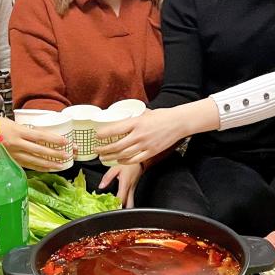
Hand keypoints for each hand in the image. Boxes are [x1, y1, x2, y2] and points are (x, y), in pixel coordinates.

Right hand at [0, 117, 72, 171]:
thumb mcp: (12, 122)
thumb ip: (25, 129)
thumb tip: (40, 134)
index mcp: (17, 131)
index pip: (39, 136)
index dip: (53, 139)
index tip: (65, 141)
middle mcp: (16, 143)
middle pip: (39, 150)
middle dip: (55, 153)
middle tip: (67, 155)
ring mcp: (13, 153)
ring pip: (34, 160)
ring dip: (49, 163)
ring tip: (61, 165)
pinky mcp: (11, 160)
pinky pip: (27, 165)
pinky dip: (38, 167)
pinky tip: (47, 168)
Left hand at [97, 103, 213, 165]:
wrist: (178, 122)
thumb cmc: (162, 116)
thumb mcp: (145, 113)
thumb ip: (133, 117)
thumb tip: (122, 117)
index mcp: (136, 123)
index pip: (115, 130)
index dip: (103, 135)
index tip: (96, 136)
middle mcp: (139, 135)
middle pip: (116, 145)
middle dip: (104, 149)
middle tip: (97, 150)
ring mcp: (145, 145)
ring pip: (123, 154)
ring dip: (111, 157)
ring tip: (103, 158)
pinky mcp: (151, 152)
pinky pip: (135, 160)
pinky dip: (125, 161)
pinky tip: (119, 160)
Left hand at [99, 163, 141, 207]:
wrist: (138, 162)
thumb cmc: (128, 164)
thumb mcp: (115, 168)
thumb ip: (107, 177)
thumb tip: (101, 186)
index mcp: (125, 184)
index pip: (121, 199)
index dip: (116, 205)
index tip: (110, 208)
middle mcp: (130, 189)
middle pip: (129, 205)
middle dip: (121, 211)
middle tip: (113, 211)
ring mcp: (133, 191)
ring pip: (131, 204)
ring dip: (125, 208)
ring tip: (116, 209)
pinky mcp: (133, 191)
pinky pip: (130, 200)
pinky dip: (126, 204)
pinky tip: (120, 203)